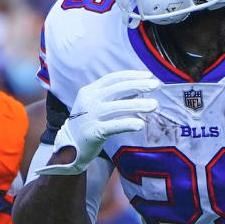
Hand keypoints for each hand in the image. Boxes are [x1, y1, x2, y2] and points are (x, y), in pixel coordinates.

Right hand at [34, 70, 158, 176]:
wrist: (68, 148)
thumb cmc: (88, 124)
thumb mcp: (97, 105)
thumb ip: (115, 97)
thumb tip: (137, 87)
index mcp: (90, 91)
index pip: (113, 78)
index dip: (132, 75)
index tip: (149, 75)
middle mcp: (89, 101)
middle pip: (117, 89)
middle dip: (138, 85)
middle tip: (156, 85)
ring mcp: (90, 117)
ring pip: (117, 107)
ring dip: (138, 105)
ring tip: (155, 105)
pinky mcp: (93, 133)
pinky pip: (113, 126)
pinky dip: (127, 124)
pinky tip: (140, 124)